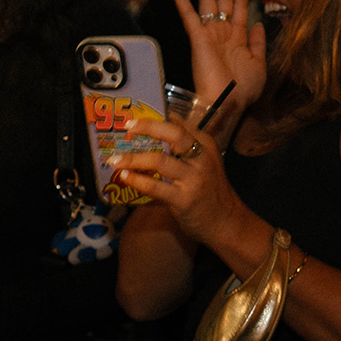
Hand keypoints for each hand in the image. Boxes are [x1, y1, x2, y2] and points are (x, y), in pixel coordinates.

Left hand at [111, 114, 241, 248]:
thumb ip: (187, 144)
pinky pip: (156, 187)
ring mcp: (194, 179)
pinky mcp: (185, 199)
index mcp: (206, 145)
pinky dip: (137, 181)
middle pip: (174, 134)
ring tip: (115, 159)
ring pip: (160, 160)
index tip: (135, 118)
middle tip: (127, 127)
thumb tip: (163, 123)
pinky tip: (125, 177)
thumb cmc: (210, 190)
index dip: (156, 119)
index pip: (180, 124)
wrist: (226, 222)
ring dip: (134, 159)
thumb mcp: (205, 161)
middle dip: (148, 127)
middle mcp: (202, 158)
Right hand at [169, 0, 264, 133]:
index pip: (240, 7)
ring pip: (207, 1)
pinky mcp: (198, 38)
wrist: (228, 104)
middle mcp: (223, 33)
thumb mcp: (260, 64)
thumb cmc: (244, 90)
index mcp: (238, 39)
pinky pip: (188, 14)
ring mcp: (210, 34)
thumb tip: (257, 23)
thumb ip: (258, 43)